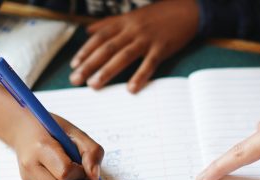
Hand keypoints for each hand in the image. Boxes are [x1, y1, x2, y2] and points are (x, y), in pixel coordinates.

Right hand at [11, 113, 103, 179]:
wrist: (23, 130)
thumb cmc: (51, 129)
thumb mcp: (75, 132)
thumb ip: (91, 151)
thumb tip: (94, 176)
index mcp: (41, 148)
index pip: (65, 172)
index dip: (83, 173)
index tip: (89, 167)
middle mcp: (31, 167)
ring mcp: (28, 179)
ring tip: (82, 179)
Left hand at [69, 0, 199, 92]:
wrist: (186, 10)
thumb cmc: (157, 15)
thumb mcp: (131, 15)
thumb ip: (109, 24)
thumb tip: (88, 31)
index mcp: (124, 22)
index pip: (99, 37)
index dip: (85, 51)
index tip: (74, 65)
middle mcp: (132, 30)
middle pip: (107, 48)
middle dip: (89, 64)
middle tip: (76, 80)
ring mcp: (147, 39)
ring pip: (123, 56)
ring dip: (107, 71)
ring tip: (94, 85)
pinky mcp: (162, 47)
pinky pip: (149, 63)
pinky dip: (140, 76)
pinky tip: (131, 89)